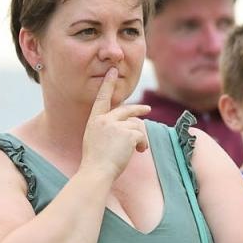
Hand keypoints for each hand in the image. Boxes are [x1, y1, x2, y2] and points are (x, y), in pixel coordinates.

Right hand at [79, 67, 150, 181]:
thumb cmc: (95, 162)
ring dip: (140, 138)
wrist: (96, 171)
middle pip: (126, 110)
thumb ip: (107, 130)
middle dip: (138, 109)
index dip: (108, 84)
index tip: (112, 71)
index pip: (102, 99)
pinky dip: (143, 144)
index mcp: (94, 121)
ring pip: (136, 126)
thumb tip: (126, 126)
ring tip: (138, 150)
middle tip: (147, 109)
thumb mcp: (95, 140)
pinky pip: (141, 135)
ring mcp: (116, 125)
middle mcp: (105, 120)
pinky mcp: (128, 133)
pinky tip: (138, 152)